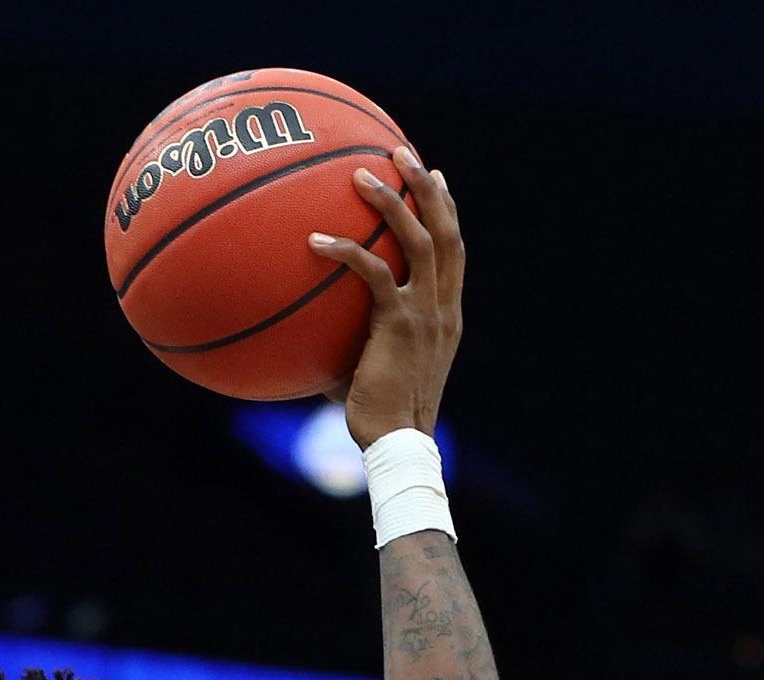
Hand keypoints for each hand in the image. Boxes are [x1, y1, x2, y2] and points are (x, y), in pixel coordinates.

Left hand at [313, 150, 464, 446]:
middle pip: (445, 231)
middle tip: (401, 151)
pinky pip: (372, 273)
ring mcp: (426, 313)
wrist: (399, 443)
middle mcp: (444, 307)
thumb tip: (309, 330)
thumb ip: (356, 340)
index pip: (454, 250)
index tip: (434, 177)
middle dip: (425, 187)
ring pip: (417, 240)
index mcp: (446, 314)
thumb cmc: (381, 417)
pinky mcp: (399, 324)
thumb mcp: (375, 369)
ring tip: (360, 173)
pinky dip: (344, 250)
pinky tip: (314, 238)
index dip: (446, 210)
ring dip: (390, 202)